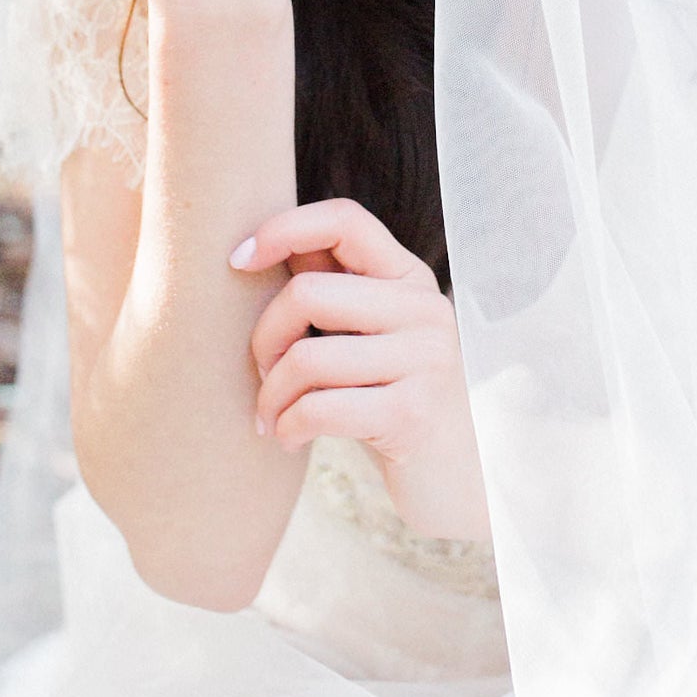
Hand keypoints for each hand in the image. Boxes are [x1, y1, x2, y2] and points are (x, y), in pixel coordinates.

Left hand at [238, 199, 490, 543]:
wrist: (458, 477)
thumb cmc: (394, 400)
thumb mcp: (370, 336)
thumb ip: (331, 288)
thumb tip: (265, 242)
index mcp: (410, 278)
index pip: (344, 220)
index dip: (283, 228)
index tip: (238, 259)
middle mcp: (425, 308)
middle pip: (307, 292)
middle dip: (264, 340)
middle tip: (263, 376)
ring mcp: (425, 358)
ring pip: (305, 357)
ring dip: (270, 396)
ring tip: (271, 417)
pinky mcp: (412, 412)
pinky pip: (318, 408)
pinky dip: (288, 427)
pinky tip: (289, 438)